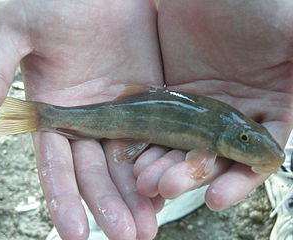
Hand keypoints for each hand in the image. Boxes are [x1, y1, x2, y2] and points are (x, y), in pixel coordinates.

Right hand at [0, 0, 162, 238]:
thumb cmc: (54, 1)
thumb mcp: (16, 30)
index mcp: (55, 112)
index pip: (57, 165)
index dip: (63, 199)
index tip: (73, 234)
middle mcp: (88, 121)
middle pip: (96, 173)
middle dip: (109, 205)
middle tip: (127, 236)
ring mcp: (121, 114)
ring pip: (127, 163)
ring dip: (137, 196)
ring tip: (148, 228)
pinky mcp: (149, 103)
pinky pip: (155, 138)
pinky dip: (160, 165)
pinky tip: (169, 189)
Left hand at [135, 0, 292, 210]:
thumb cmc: (258, 5)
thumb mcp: (291, 35)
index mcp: (271, 105)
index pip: (256, 156)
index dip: (239, 179)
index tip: (216, 199)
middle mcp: (237, 113)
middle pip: (215, 156)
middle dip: (193, 176)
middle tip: (169, 188)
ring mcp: (203, 106)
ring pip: (184, 145)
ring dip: (166, 166)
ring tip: (148, 181)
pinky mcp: (174, 94)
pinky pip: (161, 124)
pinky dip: (151, 143)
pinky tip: (137, 158)